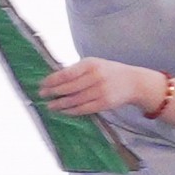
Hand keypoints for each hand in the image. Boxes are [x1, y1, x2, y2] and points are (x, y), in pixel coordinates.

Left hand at [32, 58, 158, 119]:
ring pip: (75, 99)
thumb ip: (77, 70)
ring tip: (50, 106)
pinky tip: (63, 111)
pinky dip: (71, 111)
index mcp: (91, 64)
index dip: (52, 80)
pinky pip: (84, 109)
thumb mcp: (95, 64)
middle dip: (53, 92)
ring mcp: (100, 90)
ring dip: (60, 104)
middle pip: (69, 87)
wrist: (132, 82)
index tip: (42, 84)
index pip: (66, 73)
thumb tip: (54, 78)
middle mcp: (95, 76)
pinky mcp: (104, 103)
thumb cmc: (109, 72)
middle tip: (42, 95)